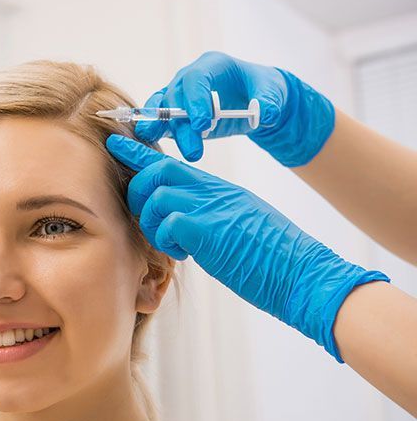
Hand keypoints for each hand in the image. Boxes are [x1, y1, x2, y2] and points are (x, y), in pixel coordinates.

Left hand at [106, 134, 388, 361]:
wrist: (304, 274)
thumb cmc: (274, 258)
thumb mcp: (240, 224)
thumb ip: (210, 215)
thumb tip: (179, 223)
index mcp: (219, 189)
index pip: (171, 162)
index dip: (139, 154)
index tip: (116, 145)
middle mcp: (213, 192)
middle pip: (156, 172)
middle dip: (138, 193)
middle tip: (146, 219)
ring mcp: (210, 208)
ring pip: (155, 197)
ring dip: (151, 223)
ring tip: (172, 244)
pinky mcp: (207, 230)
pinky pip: (166, 223)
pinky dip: (166, 241)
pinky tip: (184, 253)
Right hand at [137, 51, 334, 166]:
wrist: (253, 100)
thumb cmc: (262, 89)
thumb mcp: (273, 91)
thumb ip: (269, 102)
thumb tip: (265, 115)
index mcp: (212, 65)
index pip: (196, 78)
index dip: (195, 100)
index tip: (203, 125)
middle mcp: (189, 78)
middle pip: (175, 98)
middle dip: (182, 126)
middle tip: (194, 152)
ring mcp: (178, 96)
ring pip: (162, 111)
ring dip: (165, 132)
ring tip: (164, 150)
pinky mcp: (174, 114)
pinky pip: (159, 121)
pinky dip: (154, 132)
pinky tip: (152, 146)